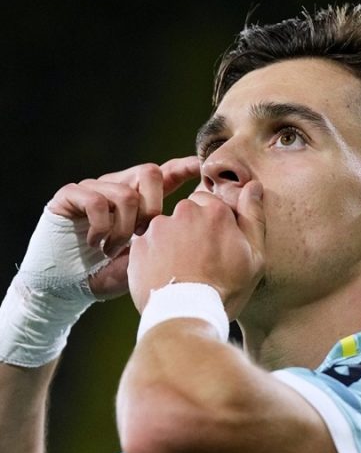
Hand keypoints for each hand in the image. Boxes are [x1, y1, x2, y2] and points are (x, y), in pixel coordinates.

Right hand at [47, 157, 199, 298]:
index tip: (199, 165)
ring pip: (125, 193)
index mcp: (138, 200)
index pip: (164, 175)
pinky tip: (96, 244)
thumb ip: (164, 239)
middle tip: (142, 236)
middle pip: (149, 172)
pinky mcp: (69, 196)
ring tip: (112, 250)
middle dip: (153, 207)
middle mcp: (116, 187)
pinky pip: (96, 200)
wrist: (70, 287)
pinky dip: (101, 228)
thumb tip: (194, 228)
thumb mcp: (145, 257)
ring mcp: (93, 189)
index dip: (181, 168)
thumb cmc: (110, 274)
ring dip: (123, 229)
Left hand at [128, 181, 264, 319]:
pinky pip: (148, 245)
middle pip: (188, 213)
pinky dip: (155, 257)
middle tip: (200, 260)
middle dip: (193, 230)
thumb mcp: (254, 257)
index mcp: (215, 211)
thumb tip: (254, 186)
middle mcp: (184, 212)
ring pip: (167, 228)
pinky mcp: (139, 246)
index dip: (215, 225)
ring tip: (181, 271)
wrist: (187, 315)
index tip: (217, 246)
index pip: (212, 203)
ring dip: (173, 243)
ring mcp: (158, 228)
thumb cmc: (226, 289)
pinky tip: (166, 276)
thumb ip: (253, 217)